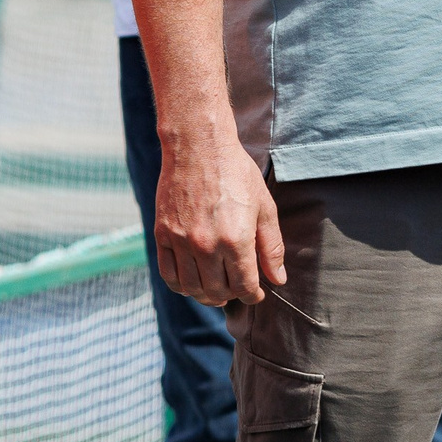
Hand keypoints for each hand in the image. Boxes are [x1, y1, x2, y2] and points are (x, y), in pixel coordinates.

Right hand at [155, 130, 285, 305]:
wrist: (199, 146)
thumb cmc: (236, 173)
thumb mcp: (264, 207)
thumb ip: (272, 247)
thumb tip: (279, 279)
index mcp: (235, 239)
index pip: (244, 287)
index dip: (253, 295)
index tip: (257, 292)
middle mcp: (206, 245)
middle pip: (217, 292)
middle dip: (231, 296)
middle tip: (237, 288)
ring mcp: (181, 241)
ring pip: (191, 288)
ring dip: (206, 295)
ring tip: (216, 289)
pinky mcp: (163, 234)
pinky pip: (168, 274)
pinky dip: (180, 285)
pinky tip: (192, 281)